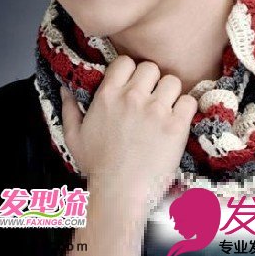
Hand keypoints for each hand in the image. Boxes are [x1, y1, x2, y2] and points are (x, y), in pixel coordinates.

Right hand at [60, 55, 196, 216]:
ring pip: (173, 81)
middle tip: (152, 99)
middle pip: (151, 68)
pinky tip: (178, 121)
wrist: (118, 194)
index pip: (126, 61)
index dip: (132, 71)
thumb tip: (65, 88)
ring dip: (171, 94)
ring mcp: (155, 110)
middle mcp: (132, 97)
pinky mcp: (175, 125)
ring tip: (167, 110)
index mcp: (108, 95)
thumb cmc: (97, 167)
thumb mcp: (74, 136)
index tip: (134, 85)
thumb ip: (70, 108)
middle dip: (153, 82)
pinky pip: (189, 101)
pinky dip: (186, 109)